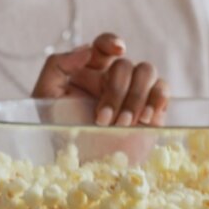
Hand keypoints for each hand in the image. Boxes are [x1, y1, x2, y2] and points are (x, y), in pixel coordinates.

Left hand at [30, 33, 169, 126]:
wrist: (81, 166)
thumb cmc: (61, 130)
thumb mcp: (45, 96)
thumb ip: (57, 65)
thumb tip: (85, 49)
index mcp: (90, 69)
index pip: (104, 45)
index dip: (112, 42)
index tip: (116, 50)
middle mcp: (114, 77)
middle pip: (126, 64)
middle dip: (116, 91)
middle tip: (102, 120)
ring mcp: (135, 91)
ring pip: (147, 71)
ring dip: (135, 97)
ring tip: (122, 124)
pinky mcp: (152, 109)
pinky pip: (163, 90)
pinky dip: (157, 100)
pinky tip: (144, 119)